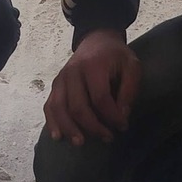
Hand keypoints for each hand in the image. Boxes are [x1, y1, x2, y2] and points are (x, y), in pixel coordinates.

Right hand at [44, 28, 141, 146]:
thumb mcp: (132, 67)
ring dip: (69, 128)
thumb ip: (129, 90)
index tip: (123, 126)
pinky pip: (49, 106)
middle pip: (78, 107)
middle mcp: (73, 72)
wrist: (96, 39)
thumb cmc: (115, 55)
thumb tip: (121, 116)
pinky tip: (58, 136)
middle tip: (108, 138)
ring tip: (81, 142)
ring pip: (59, 108)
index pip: (100, 98)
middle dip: (93, 127)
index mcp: (93, 66)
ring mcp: (61, 78)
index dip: (111, 116)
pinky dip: (52, 122)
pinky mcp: (55, 85)